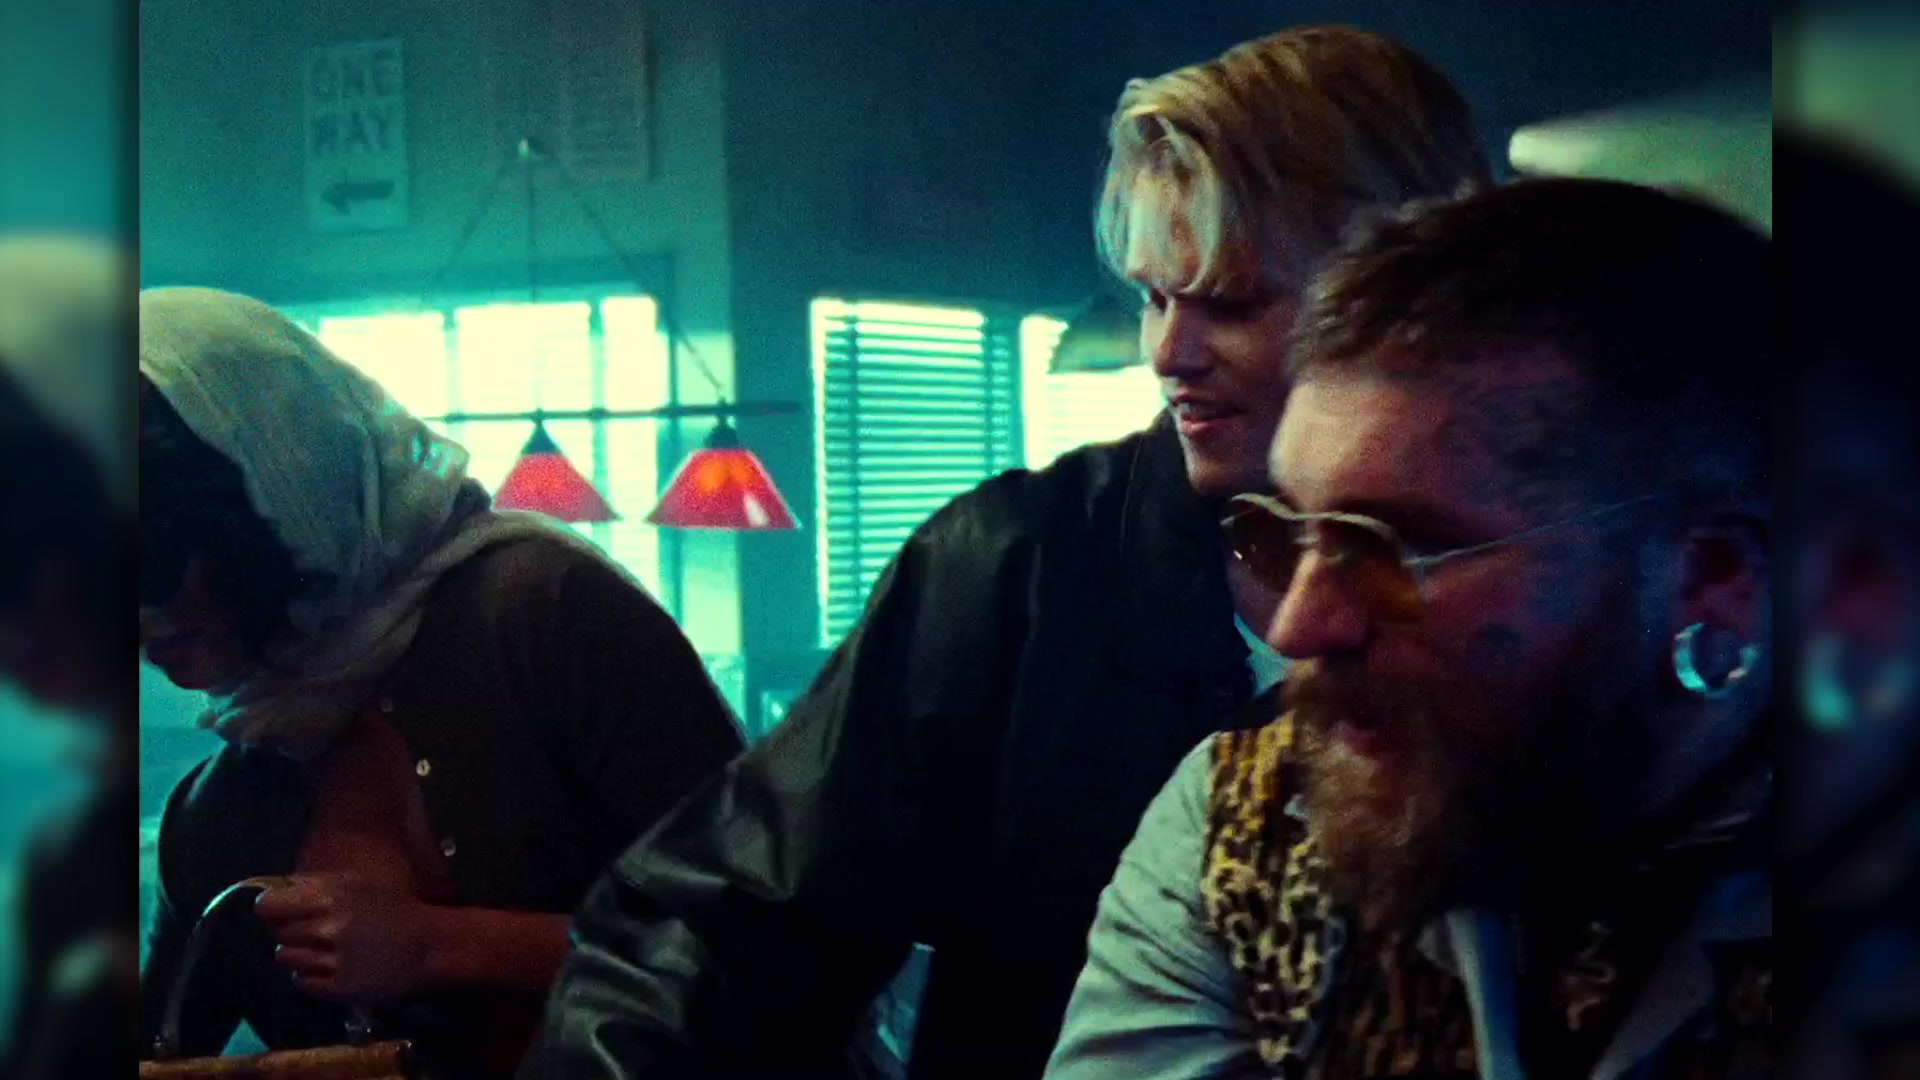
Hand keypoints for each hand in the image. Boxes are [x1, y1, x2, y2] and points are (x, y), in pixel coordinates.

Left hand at [254, 875, 440, 1002]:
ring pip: (286, 959)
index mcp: (329, 898)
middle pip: (278, 934)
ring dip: (300, 954)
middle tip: (313, 930)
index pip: (269, 907)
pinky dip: (311, 975)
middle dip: (291, 931)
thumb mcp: (357, 885)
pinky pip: (302, 982)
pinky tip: (331, 967)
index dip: (271, 909)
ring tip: (322, 950)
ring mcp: (331, 961)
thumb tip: (275, 890)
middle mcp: (326, 929)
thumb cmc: (395, 908)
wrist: (430, 946)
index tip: (279, 911)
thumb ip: (315, 886)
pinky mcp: (337, 988)